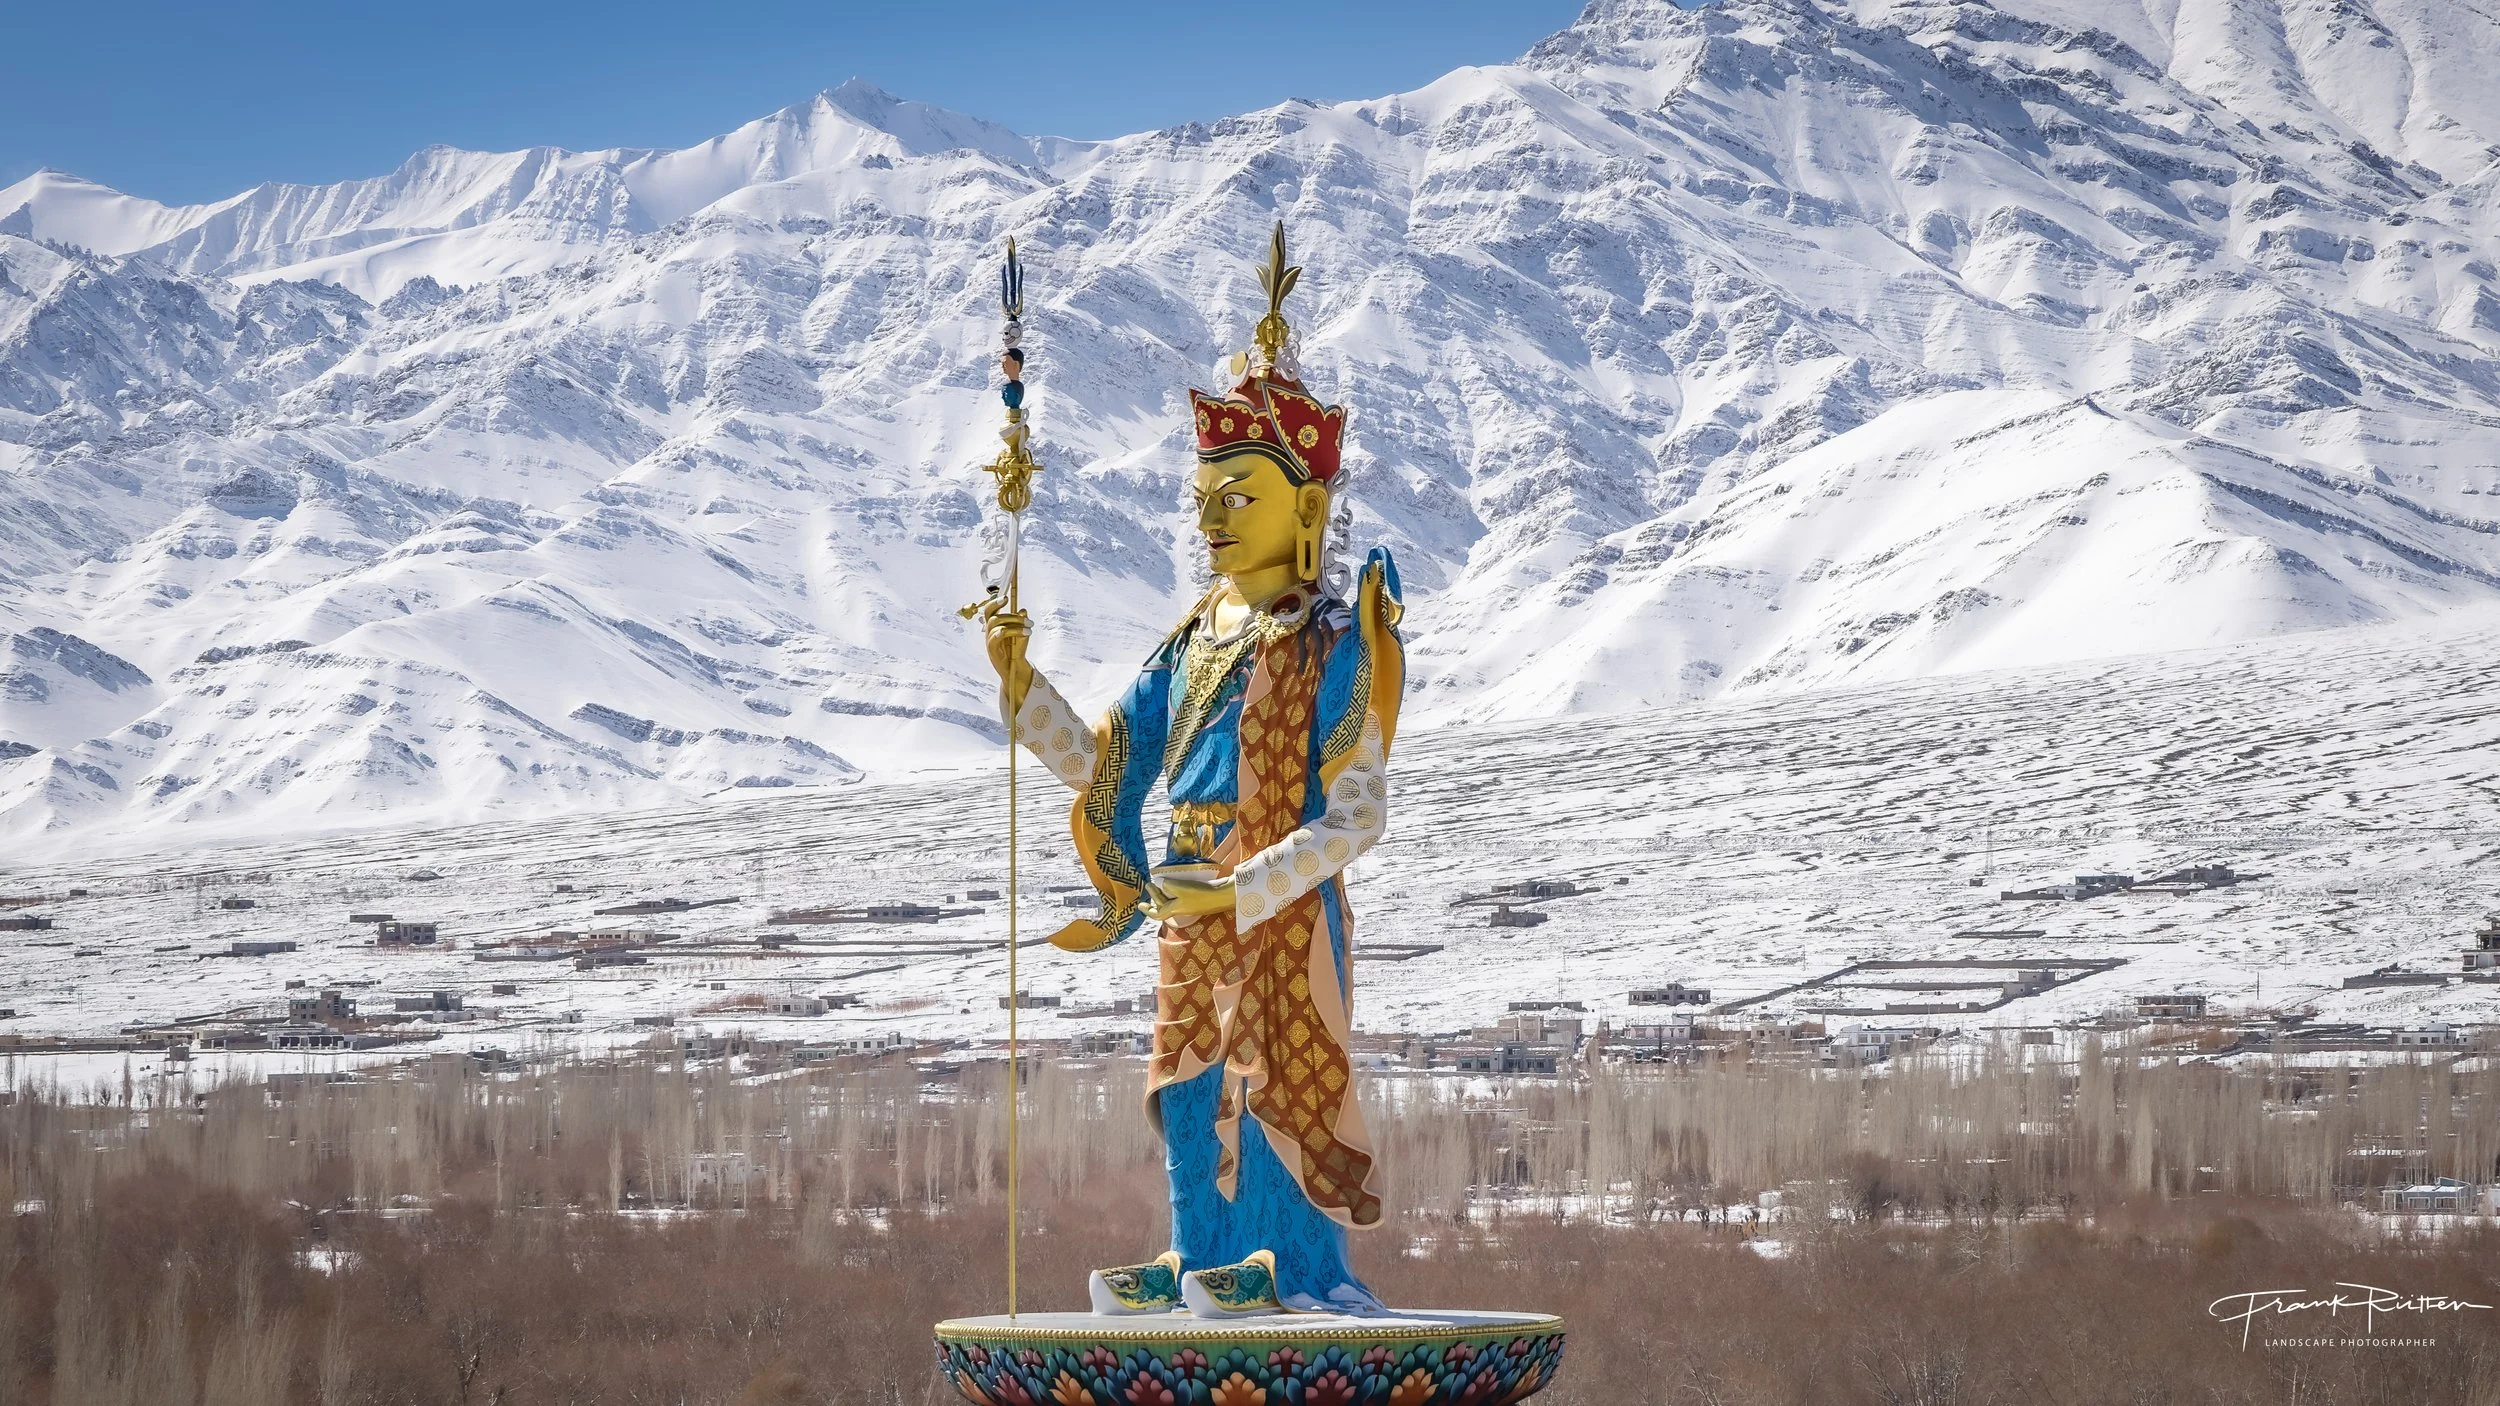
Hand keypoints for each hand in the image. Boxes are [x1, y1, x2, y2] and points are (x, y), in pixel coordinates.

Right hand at [979, 596, 1035, 717]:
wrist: (1015, 669)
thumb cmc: (1016, 650)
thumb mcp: (1021, 634)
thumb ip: (1021, 622)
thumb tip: (1023, 610)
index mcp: (994, 626)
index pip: (990, 611)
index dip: (995, 602)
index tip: (1006, 598)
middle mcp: (989, 632)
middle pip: (995, 617)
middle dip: (1013, 616)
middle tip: (1029, 622)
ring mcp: (989, 641)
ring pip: (997, 625)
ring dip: (1015, 624)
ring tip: (1030, 629)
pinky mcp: (992, 650)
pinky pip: (996, 637)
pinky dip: (1009, 632)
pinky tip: (1023, 633)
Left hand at [1138, 867, 1233, 922]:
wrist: (1222, 895)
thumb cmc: (1200, 893)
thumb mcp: (1180, 888)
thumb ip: (1167, 885)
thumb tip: (1162, 884)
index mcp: (1175, 909)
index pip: (1158, 913)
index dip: (1148, 910)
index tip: (1140, 906)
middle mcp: (1181, 910)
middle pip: (1164, 906)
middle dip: (1156, 897)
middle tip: (1150, 885)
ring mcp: (1190, 906)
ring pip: (1173, 902)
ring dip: (1165, 894)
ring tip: (1161, 883)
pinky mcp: (1198, 900)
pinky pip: (1181, 897)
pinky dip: (1175, 891)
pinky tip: (1176, 883)